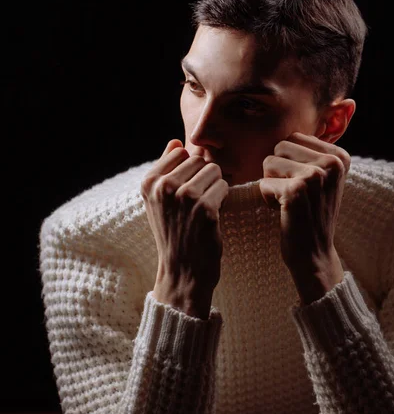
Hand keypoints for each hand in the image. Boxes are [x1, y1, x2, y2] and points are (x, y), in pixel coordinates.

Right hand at [141, 139, 228, 318]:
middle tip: (198, 201)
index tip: (186, 190)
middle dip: (204, 177)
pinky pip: (224, 187)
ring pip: (214, 170)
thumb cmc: (173, 233)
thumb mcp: (159, 200)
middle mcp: (163, 187)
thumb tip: (175, 142)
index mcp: (149, 182)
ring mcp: (184, 197)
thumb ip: (166, 168)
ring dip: (215, 187)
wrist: (181, 271)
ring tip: (205, 208)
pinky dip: (223, 199)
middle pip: (199, 160)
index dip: (189, 170)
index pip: (180, 152)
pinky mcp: (205, 209)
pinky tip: (212, 216)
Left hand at [259, 132, 350, 304]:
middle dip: (277, 170)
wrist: (314, 253)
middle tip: (294, 194)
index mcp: (340, 156)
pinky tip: (284, 212)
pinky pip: (262, 183)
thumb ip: (309, 152)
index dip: (289, 162)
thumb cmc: (311, 213)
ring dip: (271, 183)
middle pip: (279, 146)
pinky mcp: (295, 191)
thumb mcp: (322, 178)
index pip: (293, 138)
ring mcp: (314, 176)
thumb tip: (285, 130)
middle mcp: (331, 163)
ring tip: (289, 201)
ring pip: (268, 162)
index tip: (304, 184)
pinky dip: (267, 198)